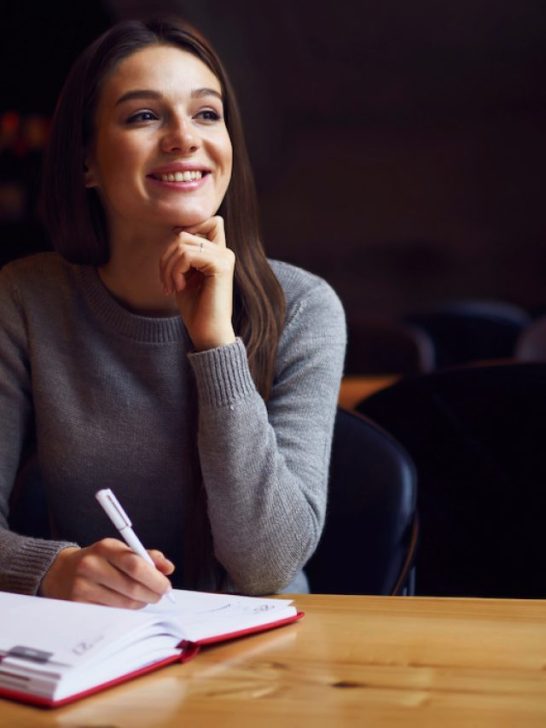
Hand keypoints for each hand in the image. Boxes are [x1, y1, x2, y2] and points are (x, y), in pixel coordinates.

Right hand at [39, 539, 174, 608]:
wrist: (61, 572)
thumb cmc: (99, 561)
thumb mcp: (119, 551)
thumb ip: (145, 556)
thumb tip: (169, 568)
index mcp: (105, 547)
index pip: (135, 564)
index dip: (155, 578)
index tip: (166, 585)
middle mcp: (91, 566)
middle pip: (132, 587)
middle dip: (152, 594)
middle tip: (160, 595)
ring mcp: (82, 587)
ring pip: (124, 604)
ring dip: (141, 603)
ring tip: (143, 598)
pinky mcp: (77, 606)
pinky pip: (112, 613)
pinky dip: (125, 611)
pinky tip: (126, 603)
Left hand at [159, 216, 235, 350]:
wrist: (208, 333)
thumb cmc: (196, 309)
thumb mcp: (185, 276)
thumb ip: (183, 254)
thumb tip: (175, 231)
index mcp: (218, 253)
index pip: (209, 220)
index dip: (186, 229)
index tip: (174, 258)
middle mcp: (225, 252)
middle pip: (185, 233)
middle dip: (167, 256)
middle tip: (166, 281)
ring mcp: (225, 257)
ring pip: (182, 243)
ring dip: (168, 266)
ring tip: (171, 286)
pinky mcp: (221, 266)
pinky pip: (187, 255)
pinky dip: (175, 271)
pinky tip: (179, 288)